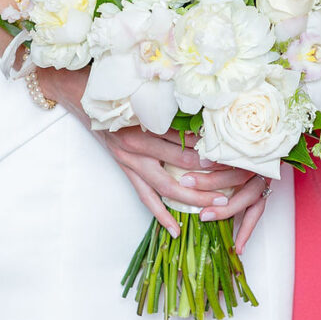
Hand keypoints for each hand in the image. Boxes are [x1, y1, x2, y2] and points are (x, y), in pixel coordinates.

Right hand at [32, 69, 268, 237]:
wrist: (82, 93)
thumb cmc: (119, 89)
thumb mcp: (146, 93)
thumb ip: (174, 106)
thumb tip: (208, 119)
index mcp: (147, 122)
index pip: (188, 140)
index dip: (212, 149)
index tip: (235, 155)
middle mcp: (139, 145)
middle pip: (182, 165)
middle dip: (212, 175)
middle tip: (238, 182)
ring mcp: (131, 161)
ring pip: (167, 187)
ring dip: (194, 198)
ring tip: (218, 208)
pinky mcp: (126, 170)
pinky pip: (146, 198)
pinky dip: (161, 215)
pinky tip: (176, 230)